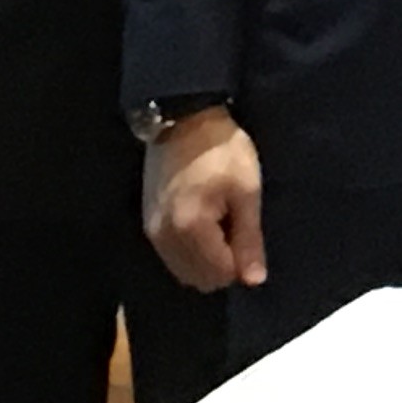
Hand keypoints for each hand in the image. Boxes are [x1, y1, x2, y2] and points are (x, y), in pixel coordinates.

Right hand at [143, 110, 265, 293]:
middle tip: (235, 227)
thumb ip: (248, 239)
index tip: (247, 231)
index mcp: (189, 229)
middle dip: (222, 264)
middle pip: (198, 279)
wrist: (184, 121)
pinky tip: (204, 222)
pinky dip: (191, 250)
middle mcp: (164, 238)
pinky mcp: (147, 223)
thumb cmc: (224, 152)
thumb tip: (254, 280)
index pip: (219, 274)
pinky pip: (172, 255)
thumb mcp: (246, 192)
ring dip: (206, 259)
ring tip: (221, 222)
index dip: (240, 261)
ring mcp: (151, 232)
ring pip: (183, 270)